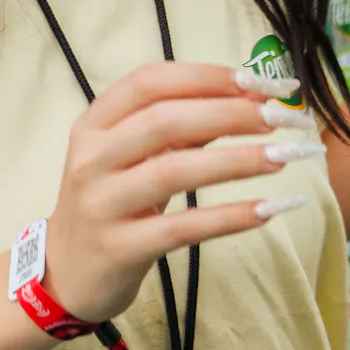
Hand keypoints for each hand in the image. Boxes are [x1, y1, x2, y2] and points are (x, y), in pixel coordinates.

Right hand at [41, 61, 323, 328]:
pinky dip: (230, 217)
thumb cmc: (111, 204)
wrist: (66, 273)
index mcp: (93, 125)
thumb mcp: (132, 157)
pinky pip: (183, 228)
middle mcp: (91, 159)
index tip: (258, 81)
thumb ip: (179, 127)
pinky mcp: (119, 248)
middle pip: (165, 121)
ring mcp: (100, 204)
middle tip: (283, 118)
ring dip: (237, 160)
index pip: (149, 83)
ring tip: (284, 156)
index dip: (206, 76)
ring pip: (174, 171)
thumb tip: (249, 99)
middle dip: (231, 113)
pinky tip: (268, 209)